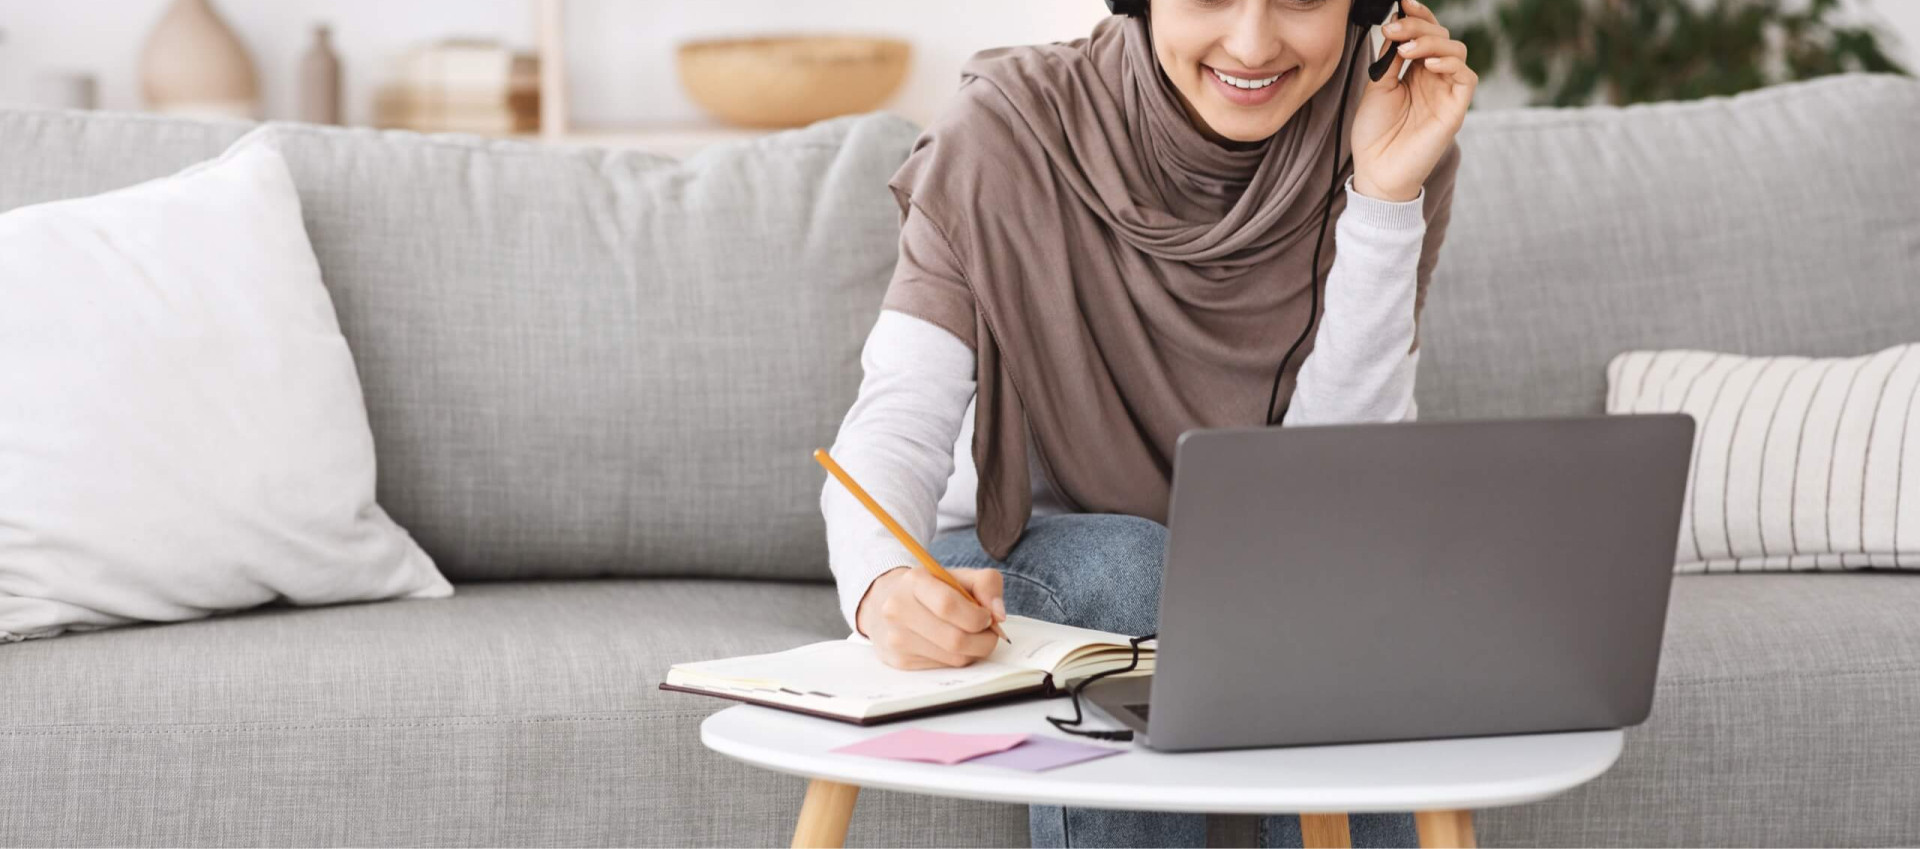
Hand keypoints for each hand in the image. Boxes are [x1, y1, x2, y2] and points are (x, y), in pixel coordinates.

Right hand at [855, 566, 1006, 669]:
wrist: (887, 601)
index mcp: (914, 582)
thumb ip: (986, 584)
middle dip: (983, 641)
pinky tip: (951, 646)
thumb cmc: (931, 589)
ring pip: (953, 658)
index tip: (987, 617)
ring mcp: (896, 638)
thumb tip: (999, 615)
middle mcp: (898, 610)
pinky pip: (943, 668)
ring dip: (973, 652)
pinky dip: (956, 659)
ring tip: (971, 638)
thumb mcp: (958, 576)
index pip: (949, 605)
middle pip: (955, 639)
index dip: (977, 616)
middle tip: (989, 633)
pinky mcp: (899, 661)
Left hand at [1350, 0, 1476, 202]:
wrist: (1376, 171)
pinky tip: (1427, 63)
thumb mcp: (1377, 87)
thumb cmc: (1374, 134)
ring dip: (1431, 42)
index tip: (1401, 3)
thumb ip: (1389, 58)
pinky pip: (1466, 76)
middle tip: (1394, 28)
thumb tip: (1395, 29)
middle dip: (1418, 27)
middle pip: (1440, 36)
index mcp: (1415, 71)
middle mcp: (1434, 78)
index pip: (1425, 34)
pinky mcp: (1456, 108)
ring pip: (1455, 50)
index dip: (1417, 16)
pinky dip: (1449, 63)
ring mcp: (1447, 92)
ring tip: (1405, 50)